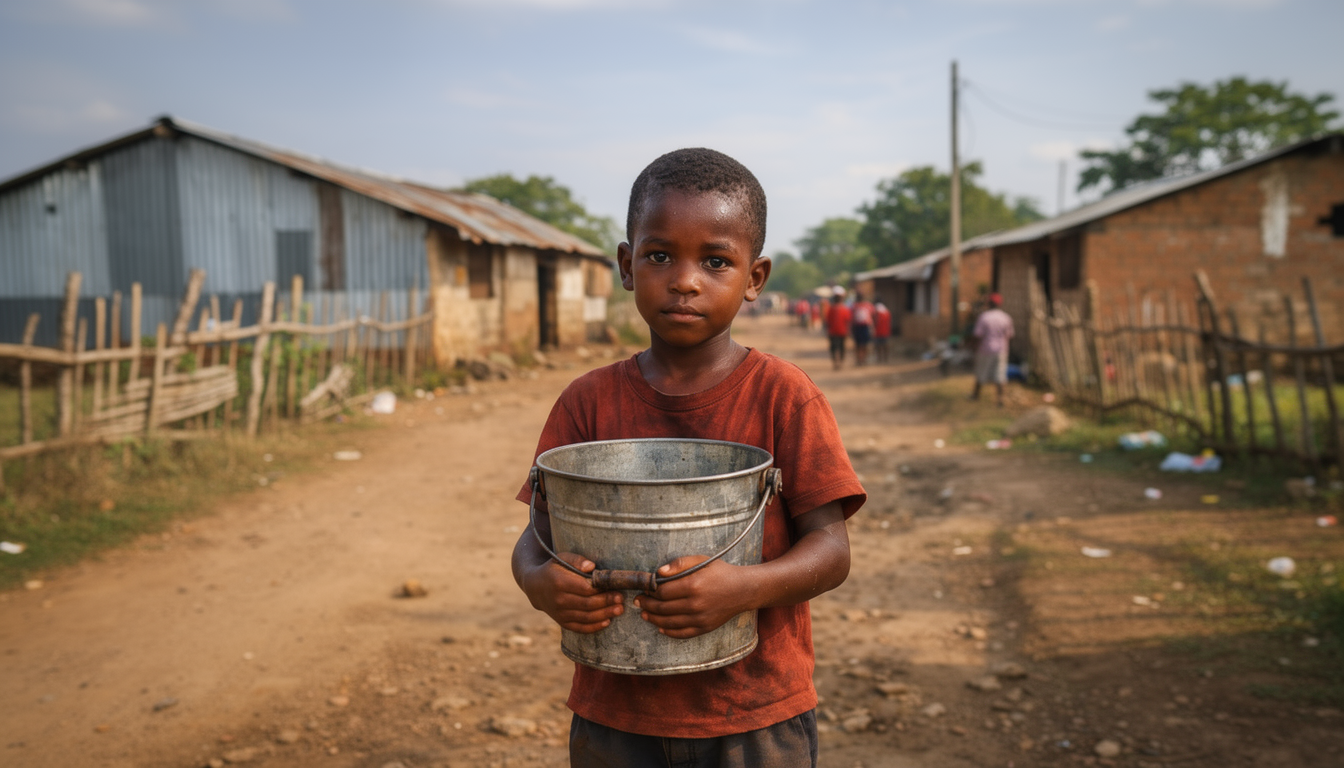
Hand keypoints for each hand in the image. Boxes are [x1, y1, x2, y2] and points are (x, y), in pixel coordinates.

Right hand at [520, 552, 623, 633]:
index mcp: (559, 582)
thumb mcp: (562, 558)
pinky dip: (594, 627)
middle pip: (588, 604)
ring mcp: (559, 613)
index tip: (616, 588)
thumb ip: (577, 560)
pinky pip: (579, 627)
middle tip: (621, 600)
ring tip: (619, 610)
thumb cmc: (554, 569)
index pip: (585, 589)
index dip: (602, 590)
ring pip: (586, 617)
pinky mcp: (561, 622)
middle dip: (607, 602)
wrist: (535, 587)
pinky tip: (607, 622)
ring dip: (605, 615)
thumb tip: (591, 566)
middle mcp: (558, 600)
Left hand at [633, 556, 749, 638]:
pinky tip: (660, 627)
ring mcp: (700, 618)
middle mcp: (695, 604)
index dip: (649, 591)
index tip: (644, 588)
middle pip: (662, 608)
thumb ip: (679, 564)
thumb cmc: (720, 572)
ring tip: (644, 614)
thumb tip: (658, 573)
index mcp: (693, 585)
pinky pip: (682, 633)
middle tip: (638, 601)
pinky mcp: (704, 628)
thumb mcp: (701, 560)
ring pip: (669, 622)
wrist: (743, 589)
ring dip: (653, 619)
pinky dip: (669, 632)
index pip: (662, 591)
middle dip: (647, 604)